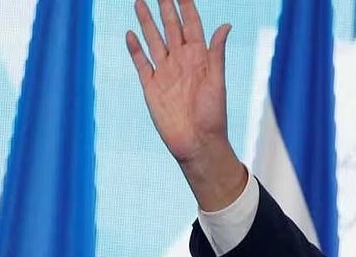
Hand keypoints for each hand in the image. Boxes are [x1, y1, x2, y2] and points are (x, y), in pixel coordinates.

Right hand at [126, 0, 246, 210]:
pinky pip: (141, 63)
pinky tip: (130, 34)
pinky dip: (135, 49)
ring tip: (140, 2)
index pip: (191, 26)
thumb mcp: (217, 82)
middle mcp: (181, 63)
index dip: (186, 7)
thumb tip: (225, 25)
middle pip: (171, 28)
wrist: (198, 144)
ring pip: (154, 41)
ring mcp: (165, 74)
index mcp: (199, 60)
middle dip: (165, 8)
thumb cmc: (213, 117)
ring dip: (147, 22)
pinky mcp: (152, 88)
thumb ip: (216, 54)